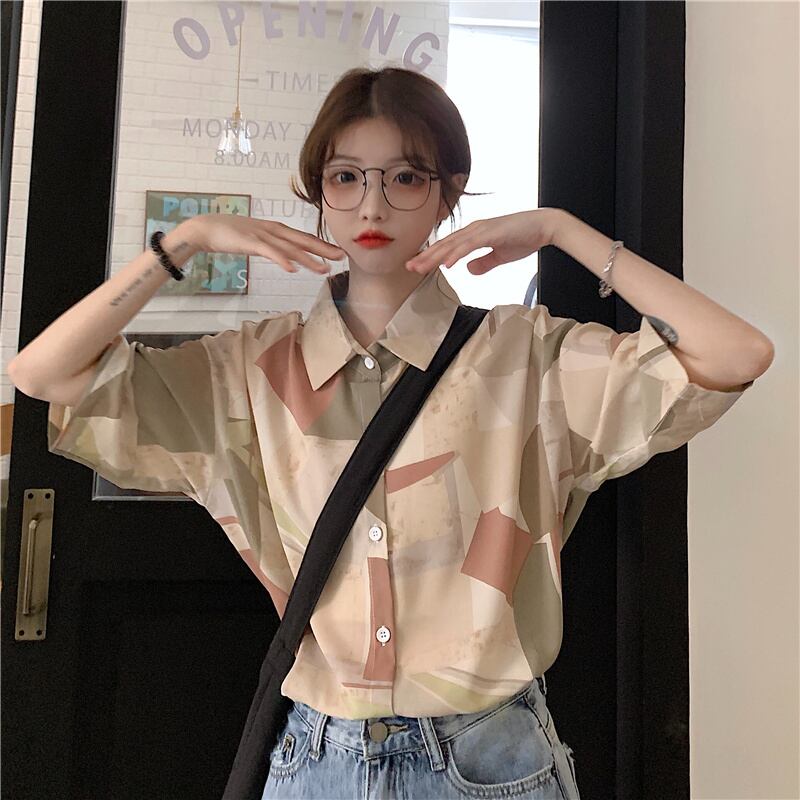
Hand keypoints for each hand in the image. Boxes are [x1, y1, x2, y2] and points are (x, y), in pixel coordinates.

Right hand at [180, 213, 346, 274]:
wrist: (206, 228)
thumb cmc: (231, 234)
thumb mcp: (257, 240)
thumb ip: (273, 247)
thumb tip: (288, 258)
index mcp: (276, 229)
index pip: (303, 237)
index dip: (321, 245)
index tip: (338, 252)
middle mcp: (273, 230)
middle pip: (302, 241)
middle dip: (323, 249)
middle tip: (342, 256)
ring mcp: (262, 236)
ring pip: (290, 248)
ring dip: (308, 259)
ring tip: (324, 268)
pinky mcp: (249, 242)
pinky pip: (269, 252)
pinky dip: (282, 260)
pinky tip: (292, 269)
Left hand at [405, 208, 560, 274]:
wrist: (545, 226)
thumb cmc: (524, 237)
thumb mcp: (500, 256)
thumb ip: (484, 262)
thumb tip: (468, 270)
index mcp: (475, 234)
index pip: (448, 247)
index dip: (431, 256)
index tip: (417, 265)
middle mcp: (474, 229)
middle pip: (445, 245)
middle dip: (426, 256)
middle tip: (409, 267)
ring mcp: (482, 230)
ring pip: (453, 245)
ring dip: (436, 256)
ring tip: (420, 266)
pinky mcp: (491, 233)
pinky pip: (470, 245)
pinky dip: (457, 254)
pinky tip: (447, 263)